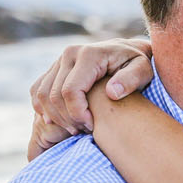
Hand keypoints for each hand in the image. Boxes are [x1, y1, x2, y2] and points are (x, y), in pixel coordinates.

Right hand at [28, 38, 153, 148]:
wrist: (128, 52)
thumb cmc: (139, 64)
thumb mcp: (143, 70)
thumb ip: (131, 80)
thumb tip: (112, 92)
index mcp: (88, 55)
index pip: (70, 91)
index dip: (78, 114)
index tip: (93, 127)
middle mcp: (69, 54)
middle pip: (54, 96)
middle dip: (67, 119)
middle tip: (85, 131)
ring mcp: (59, 61)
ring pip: (42, 95)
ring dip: (56, 117)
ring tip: (77, 128)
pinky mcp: (53, 69)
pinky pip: (38, 92)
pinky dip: (45, 109)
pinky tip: (63, 121)